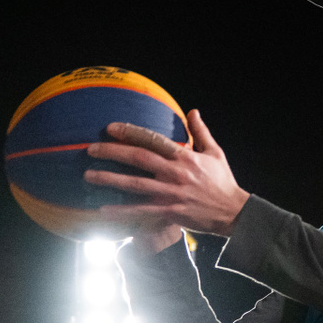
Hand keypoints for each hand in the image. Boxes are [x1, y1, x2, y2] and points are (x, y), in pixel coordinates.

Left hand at [88, 112, 250, 236]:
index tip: (111, 128)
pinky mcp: (170, 212)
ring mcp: (172, 193)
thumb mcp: (215, 153)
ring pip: (135, 184)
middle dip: (112, 152)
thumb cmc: (223, 182)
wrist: (234, 212)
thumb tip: (193, 111)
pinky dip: (122, 211)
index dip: (131, 132)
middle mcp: (176, 173)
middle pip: (138, 158)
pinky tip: (104, 210)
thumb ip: (201, 132)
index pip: (153, 139)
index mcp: (185, 156)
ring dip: (110, 179)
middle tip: (91, 149)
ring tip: (88, 176)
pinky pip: (141, 211)